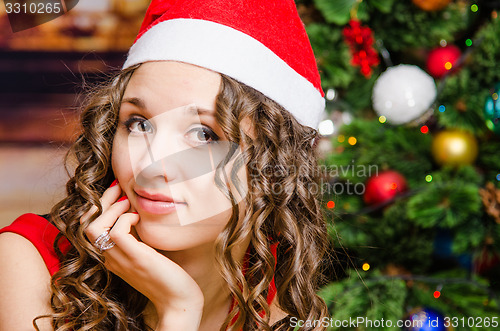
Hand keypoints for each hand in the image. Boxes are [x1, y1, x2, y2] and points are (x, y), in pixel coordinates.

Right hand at [81, 181, 203, 329]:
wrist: (179, 300)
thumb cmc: (167, 275)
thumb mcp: (146, 251)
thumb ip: (137, 236)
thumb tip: (136, 209)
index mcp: (111, 257)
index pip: (90, 228)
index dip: (99, 206)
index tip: (115, 191)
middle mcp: (111, 259)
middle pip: (87, 225)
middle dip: (102, 200)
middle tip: (119, 188)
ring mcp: (121, 260)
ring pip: (95, 228)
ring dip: (113, 208)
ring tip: (130, 204)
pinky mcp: (137, 259)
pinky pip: (117, 232)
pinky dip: (127, 218)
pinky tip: (139, 218)